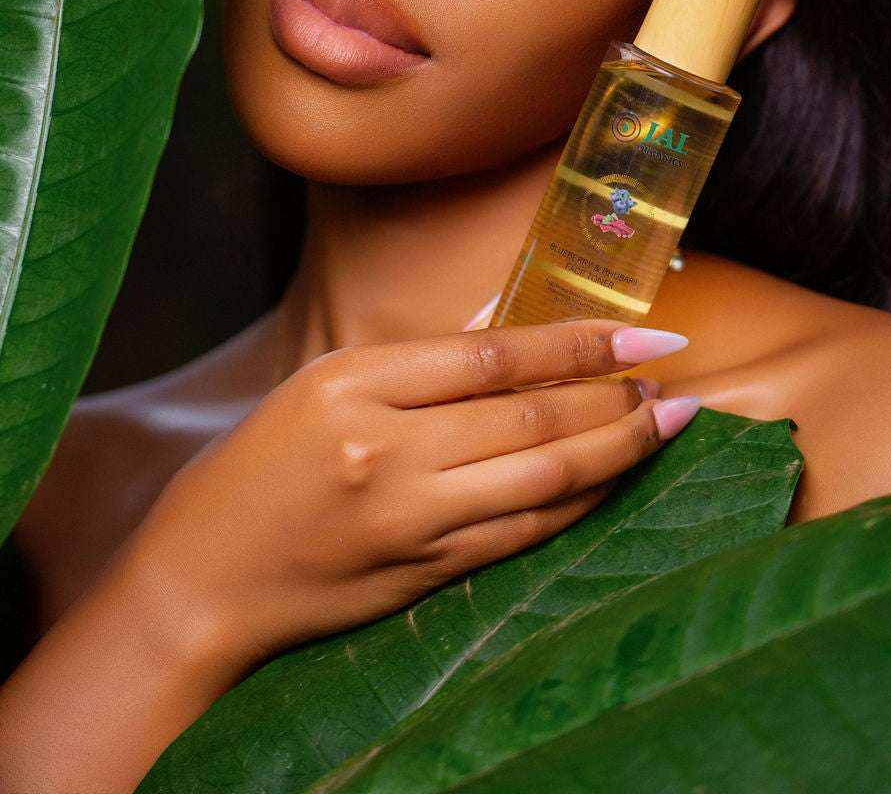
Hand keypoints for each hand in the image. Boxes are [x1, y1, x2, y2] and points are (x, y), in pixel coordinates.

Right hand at [123, 317, 696, 672]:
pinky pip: (523, 533)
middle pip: (531, 418)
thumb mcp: (323, 383)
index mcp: (354, 383)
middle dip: (617, 397)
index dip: (581, 342)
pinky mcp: (423, 574)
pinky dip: (579, 504)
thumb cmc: (258, 468)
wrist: (200, 581)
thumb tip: (510, 326)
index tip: (647, 331)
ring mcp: (408, 520)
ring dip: (617, 451)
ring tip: (666, 422)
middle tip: (672, 379)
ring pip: (542, 479)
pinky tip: (614, 481)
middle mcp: (385, 450)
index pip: (494, 355)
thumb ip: (419, 360)